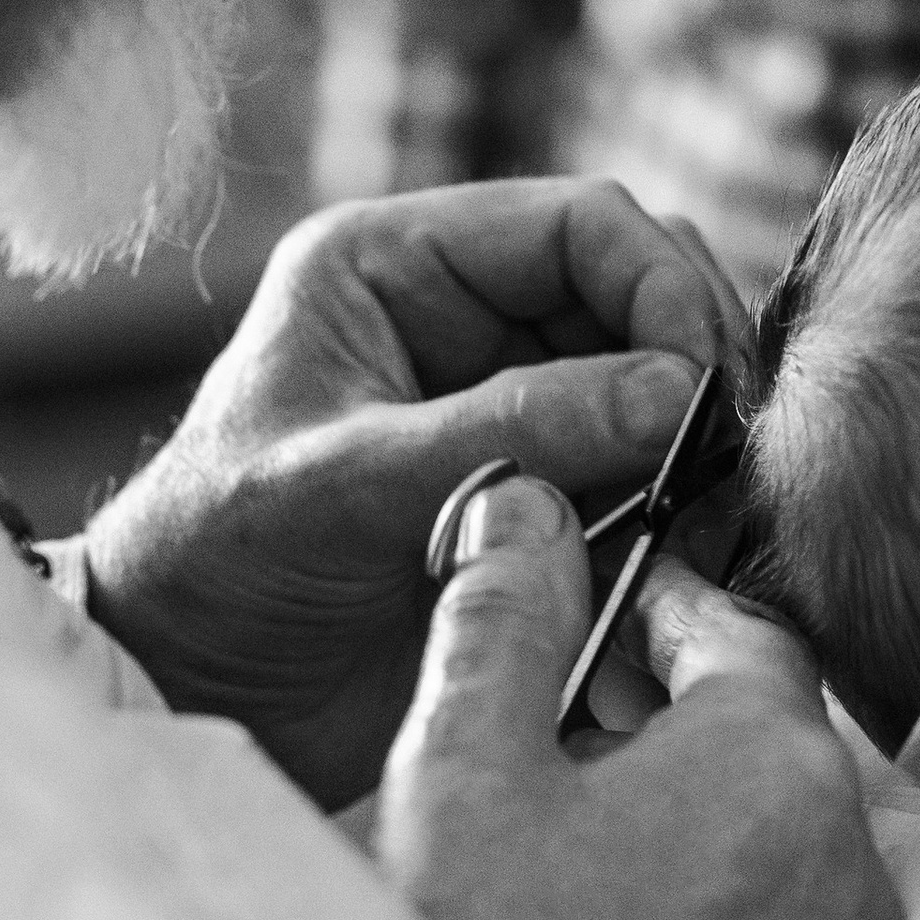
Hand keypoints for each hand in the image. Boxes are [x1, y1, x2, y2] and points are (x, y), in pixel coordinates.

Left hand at [83, 183, 740, 813]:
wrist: (188, 695)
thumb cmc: (215, 564)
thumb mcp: (345, 485)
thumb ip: (509, 430)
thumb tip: (674, 395)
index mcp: (395, 266)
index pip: (580, 224)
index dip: (660, 288)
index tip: (701, 385)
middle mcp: (465, 321)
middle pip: (640, 301)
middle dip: (695, 369)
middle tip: (731, 460)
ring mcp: (510, 409)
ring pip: (658, 393)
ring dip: (697, 450)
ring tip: (715, 521)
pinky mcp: (540, 496)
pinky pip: (646, 481)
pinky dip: (680, 514)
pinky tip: (691, 561)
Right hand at [376, 477, 900, 919]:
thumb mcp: (461, 763)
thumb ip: (504, 615)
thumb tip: (523, 503)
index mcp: (780, 763)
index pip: (737, 632)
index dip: (650, 606)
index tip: (576, 601)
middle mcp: (852, 861)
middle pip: (767, 734)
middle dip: (665, 713)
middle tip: (548, 723)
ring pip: (775, 834)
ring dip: (685, 809)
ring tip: (560, 833)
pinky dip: (709, 902)